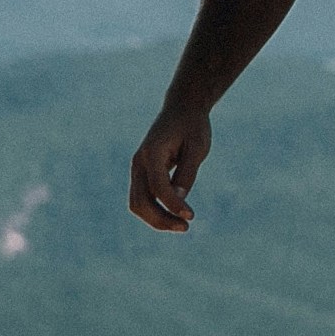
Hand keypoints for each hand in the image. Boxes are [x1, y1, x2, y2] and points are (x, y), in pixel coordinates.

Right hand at [129, 107, 211, 231]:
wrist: (182, 108)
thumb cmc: (192, 126)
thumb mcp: (197, 148)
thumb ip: (187, 173)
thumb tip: (179, 199)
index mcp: (152, 152)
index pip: (158, 187)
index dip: (173, 204)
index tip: (191, 216)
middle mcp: (139, 162)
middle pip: (140, 201)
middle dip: (161, 219)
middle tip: (186, 227)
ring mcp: (138, 168)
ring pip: (137, 204)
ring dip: (156, 219)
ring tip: (181, 226)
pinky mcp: (143, 173)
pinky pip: (143, 199)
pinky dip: (156, 212)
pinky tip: (175, 216)